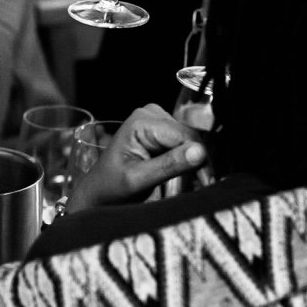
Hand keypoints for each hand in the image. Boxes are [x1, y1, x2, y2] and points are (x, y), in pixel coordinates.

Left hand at [66, 104, 206, 212]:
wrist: (99, 192)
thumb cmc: (111, 187)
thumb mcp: (138, 180)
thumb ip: (168, 165)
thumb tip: (199, 153)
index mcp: (141, 122)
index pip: (183, 134)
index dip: (199, 158)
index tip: (207, 182)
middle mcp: (150, 114)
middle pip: (188, 135)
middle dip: (198, 161)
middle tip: (204, 186)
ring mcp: (156, 120)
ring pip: (189, 139)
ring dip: (195, 161)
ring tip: (197, 183)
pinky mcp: (161, 129)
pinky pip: (183, 142)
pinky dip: (188, 159)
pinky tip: (190, 175)